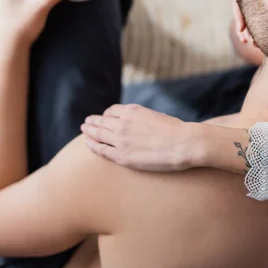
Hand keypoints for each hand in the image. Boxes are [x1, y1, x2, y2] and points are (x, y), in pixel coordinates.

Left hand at [81, 104, 203, 171]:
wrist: (183, 143)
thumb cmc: (177, 131)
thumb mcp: (157, 117)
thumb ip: (144, 119)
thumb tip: (142, 124)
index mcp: (133, 111)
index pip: (112, 111)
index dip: (106, 114)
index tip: (104, 117)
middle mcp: (123, 123)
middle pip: (102, 121)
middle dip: (94, 121)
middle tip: (87, 122)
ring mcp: (121, 140)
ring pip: (98, 133)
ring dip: (89, 131)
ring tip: (84, 130)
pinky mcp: (122, 156)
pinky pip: (101, 149)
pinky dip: (92, 145)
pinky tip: (87, 143)